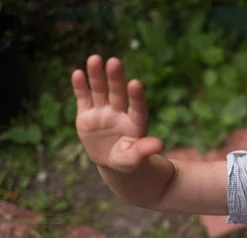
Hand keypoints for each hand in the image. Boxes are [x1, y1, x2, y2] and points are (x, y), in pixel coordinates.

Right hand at [71, 55, 162, 171]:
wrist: (111, 161)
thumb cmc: (127, 161)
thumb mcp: (134, 159)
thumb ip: (143, 151)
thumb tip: (160, 145)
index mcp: (135, 123)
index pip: (137, 107)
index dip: (136, 96)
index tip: (135, 83)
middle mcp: (120, 112)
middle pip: (118, 93)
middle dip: (116, 78)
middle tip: (114, 62)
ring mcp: (103, 111)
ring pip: (100, 90)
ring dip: (97, 76)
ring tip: (95, 59)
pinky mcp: (87, 113)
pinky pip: (84, 98)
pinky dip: (80, 87)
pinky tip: (77, 73)